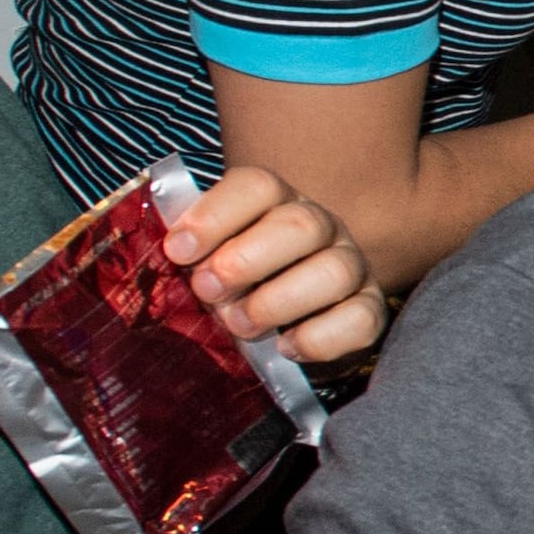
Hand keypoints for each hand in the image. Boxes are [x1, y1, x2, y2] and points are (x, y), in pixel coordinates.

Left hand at [166, 167, 381, 365]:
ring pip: (334, 271)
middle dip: (246, 260)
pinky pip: (361, 319)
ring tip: (240, 325)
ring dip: (277, 302)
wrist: (282, 329)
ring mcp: (350, 267)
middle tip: (208, 290)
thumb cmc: (237, 290)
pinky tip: (284, 347)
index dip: (215, 215)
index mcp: (276, 204)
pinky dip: (319, 338)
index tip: (177, 251)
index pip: (257, 186)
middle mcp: (320, 228)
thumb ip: (191, 255)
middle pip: (300, 225)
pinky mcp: (370, 311)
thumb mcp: (208, 264)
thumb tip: (164, 258)